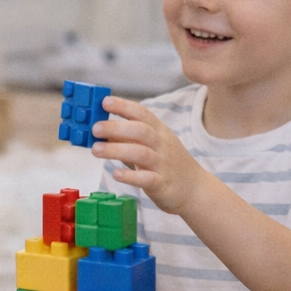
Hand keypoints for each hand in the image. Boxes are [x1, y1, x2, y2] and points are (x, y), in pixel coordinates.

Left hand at [90, 96, 211, 215]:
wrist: (195, 189)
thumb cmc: (168, 165)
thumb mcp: (151, 146)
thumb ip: (128, 138)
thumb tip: (101, 131)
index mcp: (159, 132)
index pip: (142, 114)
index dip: (123, 106)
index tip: (105, 101)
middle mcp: (162, 145)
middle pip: (141, 131)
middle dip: (116, 127)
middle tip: (95, 128)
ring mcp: (163, 165)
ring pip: (141, 153)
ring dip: (117, 150)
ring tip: (96, 150)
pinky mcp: (163, 184)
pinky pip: (147, 178)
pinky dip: (131, 176)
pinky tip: (116, 174)